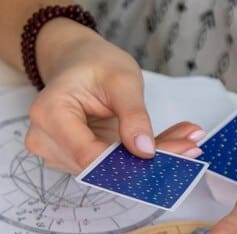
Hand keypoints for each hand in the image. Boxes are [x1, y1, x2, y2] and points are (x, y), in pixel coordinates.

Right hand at [25, 19, 203, 172]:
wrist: (77, 61)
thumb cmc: (95, 63)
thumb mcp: (122, 79)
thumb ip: (133, 115)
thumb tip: (146, 152)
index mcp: (50, 114)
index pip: (88, 154)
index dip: (128, 161)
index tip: (170, 154)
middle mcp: (46, 140)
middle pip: (100, 165)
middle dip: (147, 160)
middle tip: (191, 146)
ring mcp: (57, 153)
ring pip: (109, 170)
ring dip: (149, 159)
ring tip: (186, 141)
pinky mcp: (74, 159)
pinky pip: (110, 165)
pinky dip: (140, 156)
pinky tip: (171, 143)